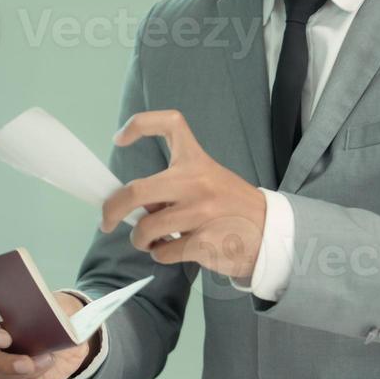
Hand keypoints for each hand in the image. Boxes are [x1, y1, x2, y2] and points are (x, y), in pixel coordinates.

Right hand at [0, 291, 98, 378]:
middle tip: (25, 361)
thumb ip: (48, 305)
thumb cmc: (55, 312)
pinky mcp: (13, 376)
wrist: (71, 333)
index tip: (4, 337)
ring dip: (20, 371)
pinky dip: (33, 375)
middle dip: (2, 362)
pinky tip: (47, 363)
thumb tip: (48, 313)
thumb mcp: (55, 302)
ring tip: (45, 360)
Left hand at [101, 109, 266, 280]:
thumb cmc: (232, 206)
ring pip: (146, 229)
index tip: (120, 138)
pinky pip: (163, 252)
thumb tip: (136, 206)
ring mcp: (201, 213)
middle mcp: (197, 183)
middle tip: (107, 221)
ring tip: (152, 240)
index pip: (170, 124)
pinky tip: (173, 250)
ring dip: (141, 239)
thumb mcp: (208, 182)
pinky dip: (160, 254)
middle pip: (137, 191)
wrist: (271, 232)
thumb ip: (173, 186)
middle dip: (113, 210)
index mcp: (197, 161)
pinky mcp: (204, 242)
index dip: (139, 125)